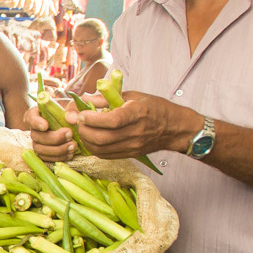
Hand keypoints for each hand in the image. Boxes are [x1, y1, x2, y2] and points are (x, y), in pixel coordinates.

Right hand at [25, 103, 74, 161]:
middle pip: (36, 136)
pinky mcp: (44, 153)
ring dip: (58, 150)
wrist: (74, 125)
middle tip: (70, 134)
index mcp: (37, 114)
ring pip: (40, 150)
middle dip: (54, 138)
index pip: (30, 117)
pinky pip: (47, 159)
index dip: (36, 123)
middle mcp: (34, 129)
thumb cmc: (70, 113)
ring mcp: (38, 142)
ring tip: (73, 145)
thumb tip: (72, 119)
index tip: (45, 126)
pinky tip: (70, 153)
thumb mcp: (72, 108)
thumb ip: (72, 111)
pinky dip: (59, 157)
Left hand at [74, 90, 198, 158]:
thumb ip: (108, 98)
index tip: (82, 113)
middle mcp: (135, 132)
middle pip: (102, 138)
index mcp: (138, 113)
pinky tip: (91, 138)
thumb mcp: (133, 96)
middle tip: (78, 121)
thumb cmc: (155, 108)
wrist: (175, 128)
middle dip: (84, 130)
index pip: (112, 120)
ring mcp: (133, 146)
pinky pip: (105, 155)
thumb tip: (85, 99)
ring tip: (83, 129)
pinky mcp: (130, 155)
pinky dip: (93, 147)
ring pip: (101, 149)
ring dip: (86, 140)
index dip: (93, 118)